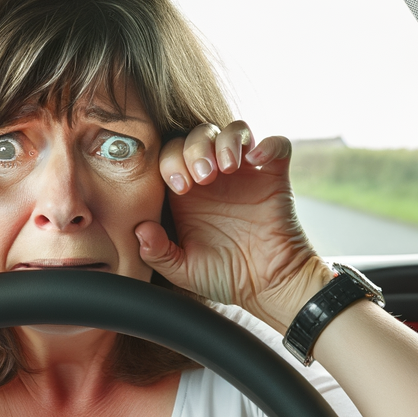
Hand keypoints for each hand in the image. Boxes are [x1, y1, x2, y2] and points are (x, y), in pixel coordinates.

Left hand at [134, 121, 332, 331]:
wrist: (269, 285)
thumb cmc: (225, 276)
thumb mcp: (184, 270)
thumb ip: (158, 253)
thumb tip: (140, 229)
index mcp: (188, 193)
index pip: (171, 155)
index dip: (171, 162)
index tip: (181, 187)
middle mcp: (215, 177)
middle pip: (199, 135)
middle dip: (196, 148)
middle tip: (204, 177)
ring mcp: (246, 174)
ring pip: (233, 131)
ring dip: (226, 141)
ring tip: (227, 167)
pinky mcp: (275, 176)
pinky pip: (277, 145)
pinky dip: (268, 145)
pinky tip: (257, 161)